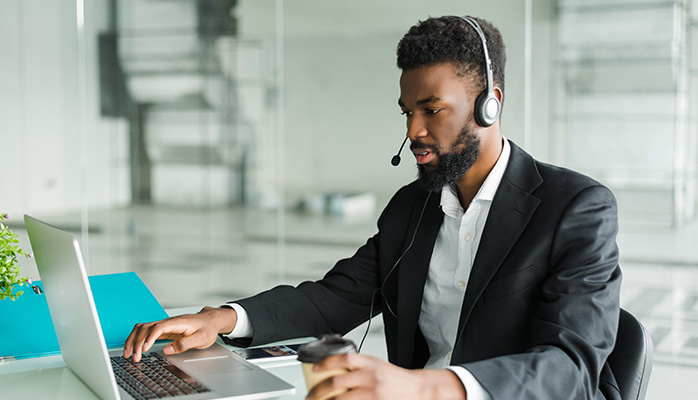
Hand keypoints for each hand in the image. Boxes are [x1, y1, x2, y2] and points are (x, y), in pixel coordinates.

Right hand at [123, 306, 236, 361]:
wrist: (210, 320)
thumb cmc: (207, 328)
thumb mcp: (202, 338)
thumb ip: (185, 343)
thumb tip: (168, 349)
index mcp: (178, 323)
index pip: (159, 327)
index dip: (150, 337)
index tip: (145, 349)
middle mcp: (168, 322)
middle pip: (146, 327)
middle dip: (137, 342)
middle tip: (135, 358)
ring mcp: (165, 324)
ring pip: (143, 328)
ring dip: (133, 340)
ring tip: (128, 354)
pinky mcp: (163, 329)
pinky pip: (145, 331)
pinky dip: (136, 339)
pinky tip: (134, 348)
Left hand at [306, 353, 465, 399]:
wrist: (419, 390)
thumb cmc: (397, 379)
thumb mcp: (378, 366)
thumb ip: (359, 368)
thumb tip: (334, 373)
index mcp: (371, 363)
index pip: (344, 358)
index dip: (326, 362)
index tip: (314, 368)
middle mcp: (371, 377)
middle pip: (337, 382)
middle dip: (318, 390)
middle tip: (310, 395)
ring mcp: (373, 394)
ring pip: (341, 399)